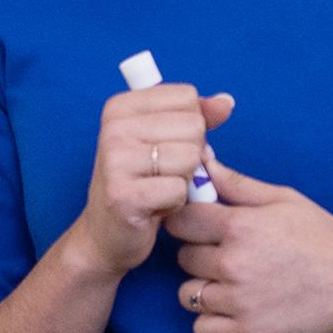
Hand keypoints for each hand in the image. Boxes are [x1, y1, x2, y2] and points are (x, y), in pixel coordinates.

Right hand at [68, 84, 235, 281]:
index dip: (190, 127)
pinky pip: (179, 189)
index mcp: (121, 107)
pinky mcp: (123, 195)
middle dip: (190, 155)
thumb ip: (196, 117)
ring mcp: (115, 161)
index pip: (187, 98)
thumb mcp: (166, 141)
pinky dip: (176, 203)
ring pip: (190, 158)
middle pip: (193, 127)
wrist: (106, 234)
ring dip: (184, 180)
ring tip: (158, 189)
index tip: (164, 146)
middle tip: (162, 173)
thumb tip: (226, 102)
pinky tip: (154, 206)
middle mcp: (114, 128)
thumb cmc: (140, 184)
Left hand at [163, 156, 332, 332]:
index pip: (181, 221)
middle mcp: (233, 263)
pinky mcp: (247, 332)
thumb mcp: (283, 200)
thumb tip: (203, 161)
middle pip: (184, 258)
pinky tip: (232, 309)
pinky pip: (201, 329)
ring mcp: (239, 301)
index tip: (200, 227)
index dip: (188, 222)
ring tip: (231, 283)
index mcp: (240, 226)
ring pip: (188, 294)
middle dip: (200, 255)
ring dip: (203, 289)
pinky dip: (211, 321)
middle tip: (228, 255)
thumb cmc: (321, 237)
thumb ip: (238, 184)